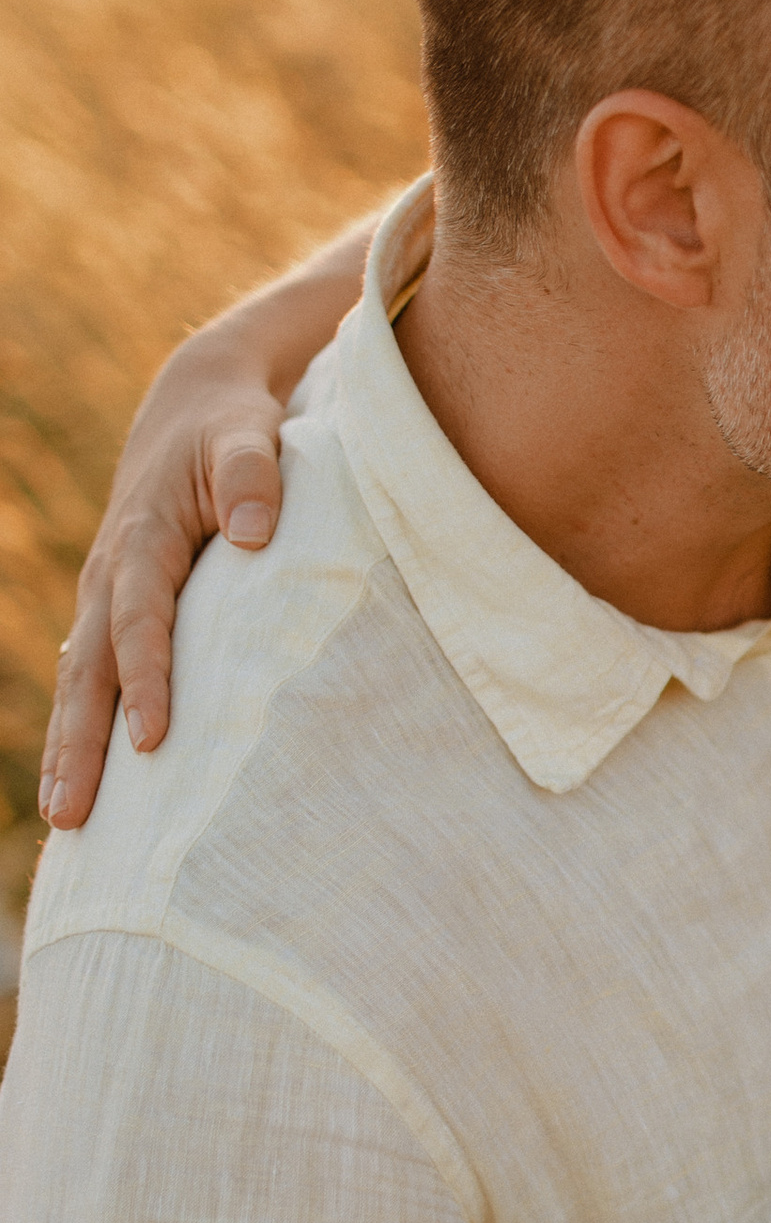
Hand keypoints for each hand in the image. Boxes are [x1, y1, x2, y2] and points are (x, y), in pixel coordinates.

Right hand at [40, 340, 287, 826]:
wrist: (197, 404)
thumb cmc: (234, 426)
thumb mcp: (248, 435)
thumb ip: (254, 476)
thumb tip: (255, 532)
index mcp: (143, 537)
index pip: (140, 621)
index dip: (144, 680)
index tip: (151, 741)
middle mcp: (111, 571)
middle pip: (89, 668)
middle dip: (80, 743)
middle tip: (71, 813)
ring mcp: (105, 591)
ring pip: (80, 679)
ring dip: (69, 747)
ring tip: (63, 817)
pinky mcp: (114, 605)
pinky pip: (90, 673)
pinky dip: (81, 726)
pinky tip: (81, 777)